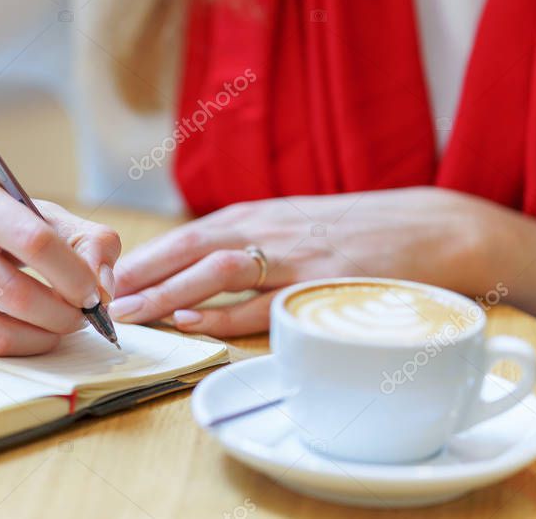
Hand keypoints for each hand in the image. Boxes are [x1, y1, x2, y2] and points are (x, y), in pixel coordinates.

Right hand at [0, 175, 120, 355]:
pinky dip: (13, 345)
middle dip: (64, 315)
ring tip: (59, 327)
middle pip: (18, 294)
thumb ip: (81, 237)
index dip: (75, 275)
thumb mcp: (25, 209)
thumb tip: (104, 286)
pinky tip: (24, 331)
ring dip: (42, 338)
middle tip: (84, 318)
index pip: (35, 241)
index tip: (96, 293)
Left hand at [109, 187, 500, 336]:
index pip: (188, 234)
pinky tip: (192, 320)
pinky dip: (225, 312)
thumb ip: (254, 240)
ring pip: (218, 271)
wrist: (435, 226)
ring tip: (130, 312)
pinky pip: (265, 302)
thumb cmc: (360, 230)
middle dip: (142, 273)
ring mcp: (297, 255)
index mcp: (261, 214)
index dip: (145, 256)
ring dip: (169, 292)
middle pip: (191, 248)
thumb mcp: (299, 223)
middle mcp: (271, 228)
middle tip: (100, 298)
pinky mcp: (324, 283)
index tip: (106, 277)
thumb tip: (202, 267)